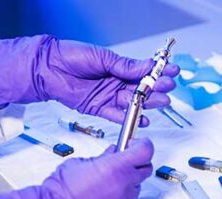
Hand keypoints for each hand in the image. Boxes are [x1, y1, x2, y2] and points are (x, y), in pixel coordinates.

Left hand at [0, 35, 179, 123]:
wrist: (48, 68)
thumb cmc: (72, 57)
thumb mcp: (103, 57)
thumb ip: (125, 66)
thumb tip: (147, 66)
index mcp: (119, 67)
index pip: (143, 71)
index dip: (158, 72)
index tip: (172, 71)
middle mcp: (116, 83)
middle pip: (142, 89)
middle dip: (157, 88)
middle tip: (169, 88)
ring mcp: (109, 96)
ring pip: (133, 102)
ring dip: (148, 103)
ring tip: (162, 103)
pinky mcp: (99, 108)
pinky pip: (118, 115)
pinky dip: (131, 118)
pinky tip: (144, 119)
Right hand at [0, 138, 152, 198]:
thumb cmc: (62, 191)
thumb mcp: (80, 162)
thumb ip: (103, 156)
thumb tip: (113, 152)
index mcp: (116, 167)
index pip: (145, 150)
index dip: (143, 144)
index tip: (138, 143)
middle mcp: (124, 184)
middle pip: (146, 168)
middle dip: (137, 163)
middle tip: (123, 163)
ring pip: (136, 187)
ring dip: (127, 183)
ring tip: (107, 184)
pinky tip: (106, 198)